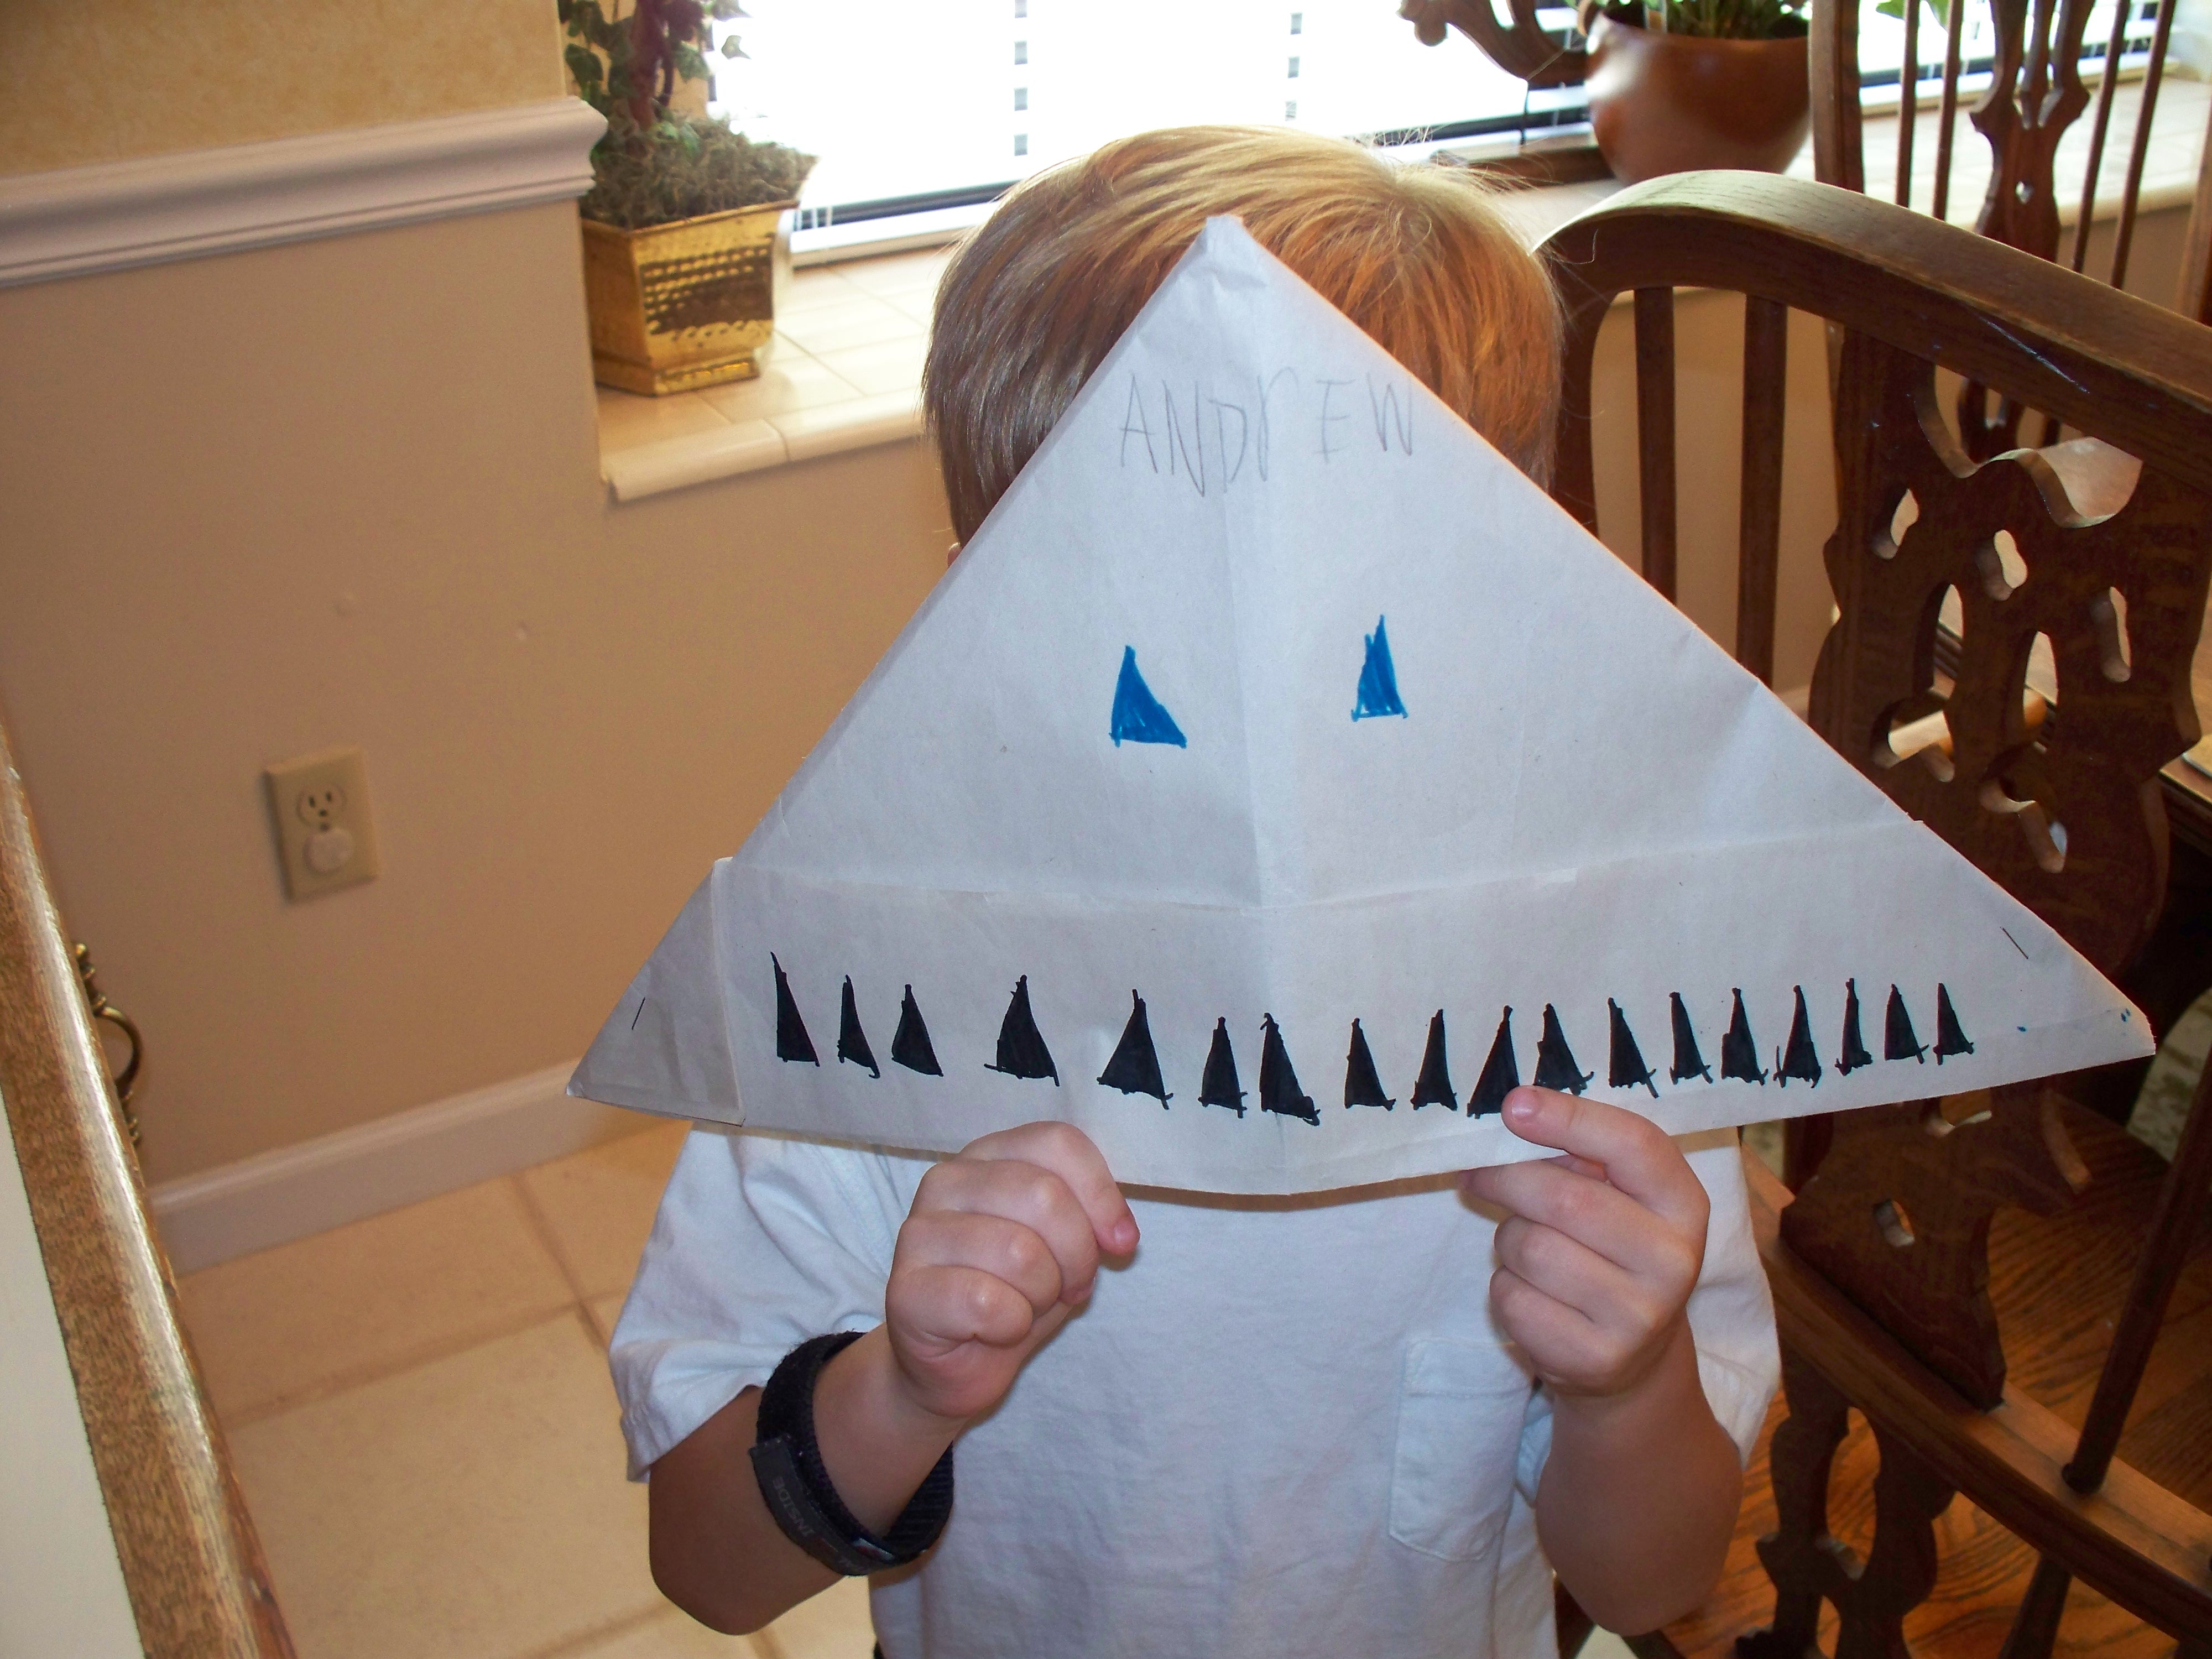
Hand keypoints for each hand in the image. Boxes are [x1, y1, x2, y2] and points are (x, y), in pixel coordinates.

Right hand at [884, 1121, 1137, 1424]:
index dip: (1102, 1195)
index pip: (1057, 1142)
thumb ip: (1089, 1218)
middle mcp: (946, 1180)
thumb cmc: (1013, 1293)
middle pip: (1045, 1195)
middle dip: (1077, 1255)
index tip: (1121, 1242)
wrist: (955, 1364)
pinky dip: (1012, 1324)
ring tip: (1026, 1305)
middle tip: (1069, 1286)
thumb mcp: (1064, 1245)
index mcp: (988, 1155)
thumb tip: (1119, 1233)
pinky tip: (997, 1328)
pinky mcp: (904, 1290)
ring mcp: (918, 1233)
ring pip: (1020, 1251)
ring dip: (1043, 1294)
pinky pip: (988, 1302)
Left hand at [1459, 1087, 1708, 1403]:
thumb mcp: (1621, 1198)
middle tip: (1479, 1173)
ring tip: (1527, 1245)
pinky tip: (1532, 1292)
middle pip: (1564, 1198)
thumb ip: (1585, 1155)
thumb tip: (1515, 1114)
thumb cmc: (1614, 1250)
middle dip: (1506, 1179)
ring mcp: (1637, 1317)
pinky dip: (1506, 1286)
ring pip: (1531, 1248)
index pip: (1633, 1145)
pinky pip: (1514, 1299)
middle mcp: (1673, 1261)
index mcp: (1684, 1204)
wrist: (1636, 1358)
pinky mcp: (1593, 1358)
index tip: (1513, 1105)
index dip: (1568, 1119)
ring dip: (1509, 1238)